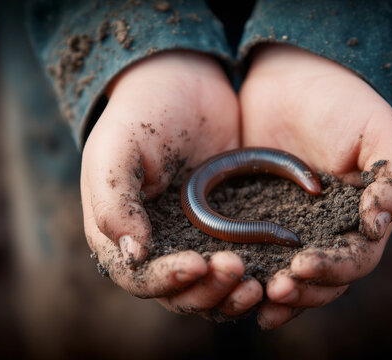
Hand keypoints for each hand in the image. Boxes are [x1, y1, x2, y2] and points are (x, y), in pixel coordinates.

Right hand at [81, 51, 261, 318]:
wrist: (185, 81)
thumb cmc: (141, 113)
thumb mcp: (117, 149)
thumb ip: (115, 202)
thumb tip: (133, 255)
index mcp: (120, 234)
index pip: (140, 278)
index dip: (167, 280)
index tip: (196, 264)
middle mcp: (157, 247)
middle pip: (180, 294)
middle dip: (207, 290)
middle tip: (235, 268)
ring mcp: (194, 241)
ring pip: (213, 289)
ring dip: (232, 295)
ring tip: (258, 284)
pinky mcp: (228, 231)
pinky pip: (240, 265)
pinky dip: (255, 276)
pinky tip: (275, 274)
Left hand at [239, 44, 391, 328]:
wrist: (293, 77)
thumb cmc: (344, 102)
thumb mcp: (379, 132)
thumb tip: (379, 226)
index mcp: (362, 218)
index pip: (355, 259)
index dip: (333, 269)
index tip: (302, 265)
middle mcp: (329, 232)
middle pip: (323, 280)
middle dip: (302, 291)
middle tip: (275, 290)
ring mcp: (293, 229)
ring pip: (290, 277)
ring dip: (277, 295)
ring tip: (256, 297)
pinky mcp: (258, 220)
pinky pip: (257, 257)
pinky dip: (251, 277)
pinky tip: (236, 288)